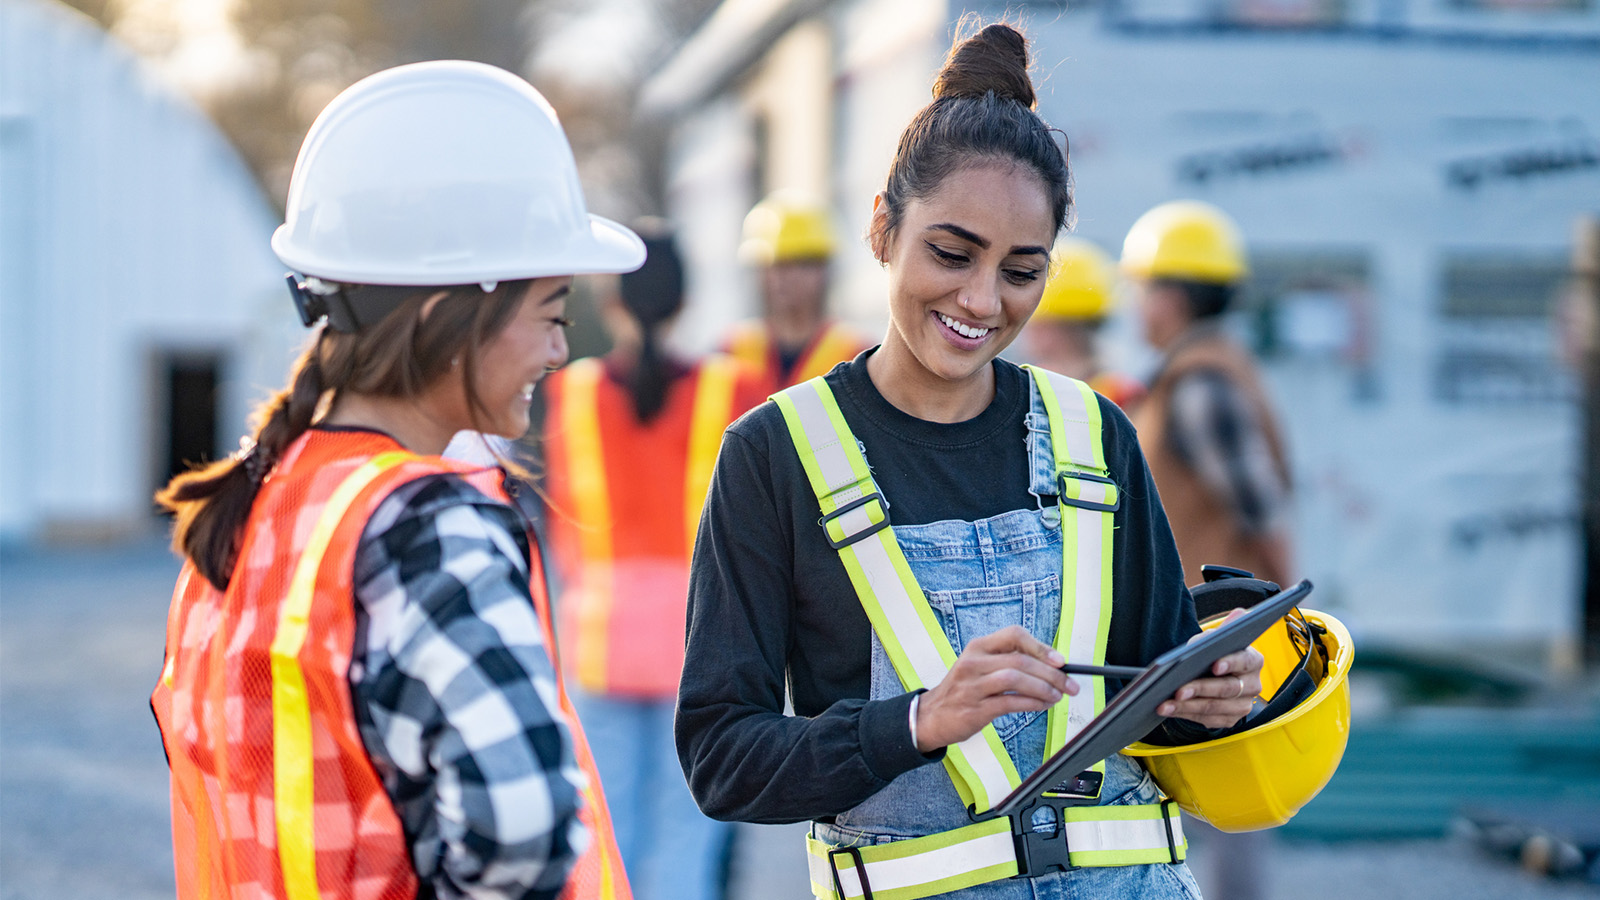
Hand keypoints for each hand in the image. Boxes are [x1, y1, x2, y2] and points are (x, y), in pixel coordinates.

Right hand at [914, 625, 1078, 752]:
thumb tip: (1051, 666)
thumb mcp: (980, 667)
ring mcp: (972, 685)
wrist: (932, 716)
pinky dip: (1031, 704)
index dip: (1040, 647)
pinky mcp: (975, 708)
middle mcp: (973, 662)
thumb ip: (1009, 662)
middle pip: (1020, 660)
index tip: (1060, 661)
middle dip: (1052, 673)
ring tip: (1057, 696)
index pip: (1014, 635)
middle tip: (1070, 685)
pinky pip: (1009, 702)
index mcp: (978, 647)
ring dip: (1043, 688)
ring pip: (1015, 679)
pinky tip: (1042, 706)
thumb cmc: (964, 690)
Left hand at [1156, 608, 1264, 728]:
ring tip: (1165, 704)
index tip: (1214, 665)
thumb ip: (1223, 631)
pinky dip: (1185, 714)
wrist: (1215, 677)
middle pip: (1227, 688)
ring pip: (1214, 708)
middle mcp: (1253, 685)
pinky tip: (1168, 710)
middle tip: (1178, 690)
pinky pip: (1206, 720)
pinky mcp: (1229, 720)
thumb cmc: (1213, 654)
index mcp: (1253, 661)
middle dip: (1201, 689)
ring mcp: (1243, 705)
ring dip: (1187, 707)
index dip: (1230, 663)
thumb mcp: (1216, 640)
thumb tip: (1238, 614)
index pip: (1245, 661)